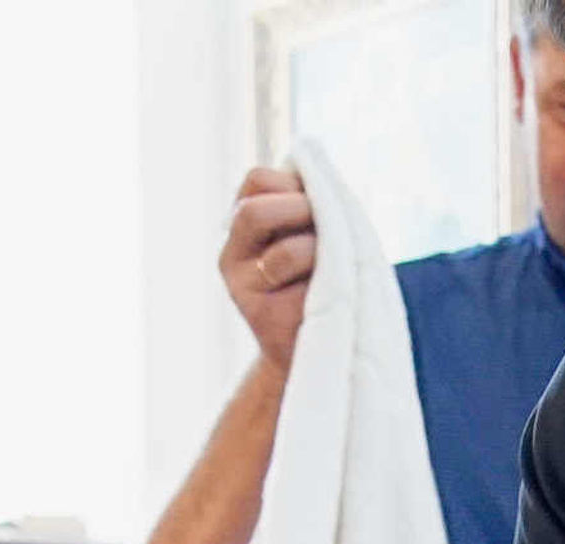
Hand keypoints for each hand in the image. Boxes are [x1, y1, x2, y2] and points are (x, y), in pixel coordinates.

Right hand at [221, 167, 316, 371]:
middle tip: (327, 228)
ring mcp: (243, 291)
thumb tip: (315, 166)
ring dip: (320, 250)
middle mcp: (231, 258)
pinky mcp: (267, 321)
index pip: (257, 180)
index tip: (319, 200)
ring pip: (286, 251)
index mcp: (240, 229)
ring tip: (333, 268)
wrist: (318, 356)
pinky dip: (328, 284)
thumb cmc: (322, 287)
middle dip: (301, 209)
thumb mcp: (311, 237)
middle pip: (255, 211)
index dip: (294, 181)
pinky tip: (332, 294)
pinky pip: (306, 292)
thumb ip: (307, 206)